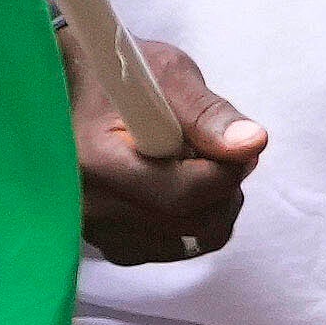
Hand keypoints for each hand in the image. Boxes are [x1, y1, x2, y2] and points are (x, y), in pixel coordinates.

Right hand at [77, 36, 264, 269]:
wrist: (73, 91)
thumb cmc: (121, 78)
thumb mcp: (167, 77)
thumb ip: (209, 114)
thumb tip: (252, 144)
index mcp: (95, 162)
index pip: (182, 194)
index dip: (226, 171)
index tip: (233, 145)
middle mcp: (88, 207)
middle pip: (192, 223)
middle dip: (224, 188)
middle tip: (217, 150)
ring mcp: (96, 231)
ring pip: (191, 240)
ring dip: (212, 205)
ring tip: (194, 164)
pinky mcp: (109, 243)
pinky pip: (174, 248)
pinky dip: (192, 222)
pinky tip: (179, 187)